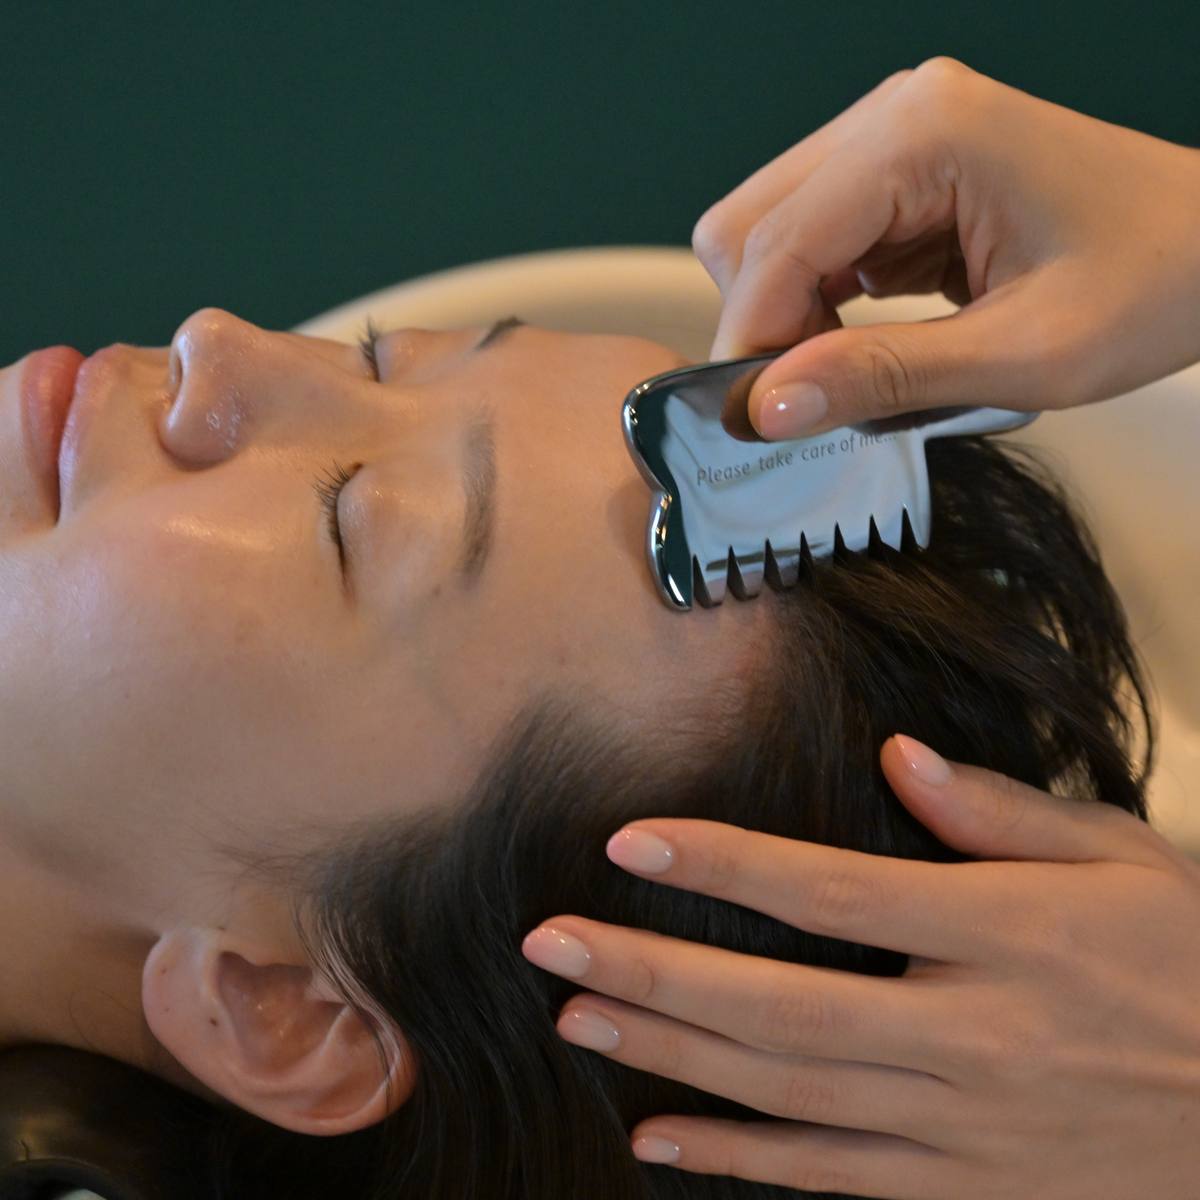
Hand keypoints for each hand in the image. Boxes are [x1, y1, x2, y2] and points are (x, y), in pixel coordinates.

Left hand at [522, 735, 1199, 1198]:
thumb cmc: (1196, 959)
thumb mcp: (1128, 859)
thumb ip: (1005, 812)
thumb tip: (898, 758)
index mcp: (1009, 937)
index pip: (835, 897)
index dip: (725, 868)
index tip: (631, 841)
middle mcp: (975, 1036)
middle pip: (782, 1007)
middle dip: (654, 973)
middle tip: (552, 945)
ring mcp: (966, 1127)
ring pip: (789, 1096)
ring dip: (671, 1058)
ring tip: (578, 1019)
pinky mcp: (967, 1188)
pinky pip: (836, 1180)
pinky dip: (741, 1163)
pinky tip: (660, 1138)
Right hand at [693, 57, 1199, 438]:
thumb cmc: (1156, 283)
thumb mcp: (1021, 354)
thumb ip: (884, 377)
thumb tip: (769, 407)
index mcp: (925, 133)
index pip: (778, 242)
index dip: (750, 341)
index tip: (752, 422)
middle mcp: (897, 114)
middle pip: (751, 224)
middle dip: (759, 323)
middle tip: (797, 402)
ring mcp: (897, 136)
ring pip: (770, 232)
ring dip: (785, 314)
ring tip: (840, 374)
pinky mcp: (903, 172)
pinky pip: (816, 239)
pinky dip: (817, 302)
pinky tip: (858, 342)